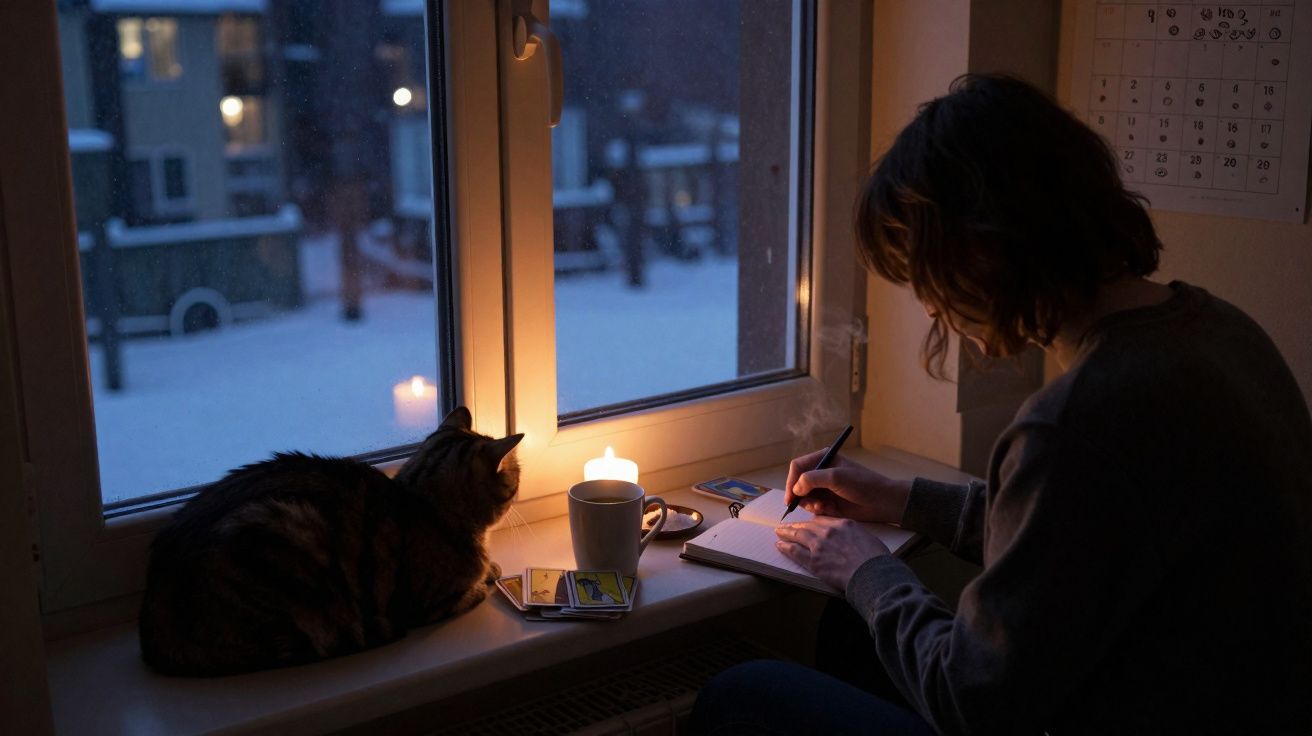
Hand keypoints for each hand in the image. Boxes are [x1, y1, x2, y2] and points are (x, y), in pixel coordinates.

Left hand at [775, 517, 891, 591]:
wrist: (872, 573)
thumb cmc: (876, 558)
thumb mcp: (866, 537)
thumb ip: (852, 534)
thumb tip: (848, 537)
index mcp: (843, 524)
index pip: (822, 520)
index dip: (812, 521)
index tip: (807, 522)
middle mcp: (828, 531)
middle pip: (807, 525)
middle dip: (795, 525)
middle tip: (786, 525)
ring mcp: (819, 546)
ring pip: (798, 535)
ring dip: (786, 533)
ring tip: (779, 532)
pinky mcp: (814, 561)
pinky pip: (795, 552)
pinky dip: (786, 547)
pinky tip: (780, 545)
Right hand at [784, 450, 911, 523]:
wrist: (882, 502)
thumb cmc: (863, 484)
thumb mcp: (836, 477)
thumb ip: (812, 479)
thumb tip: (795, 488)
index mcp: (824, 459)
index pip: (798, 467)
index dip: (791, 481)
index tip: (791, 496)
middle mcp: (821, 472)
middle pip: (798, 483)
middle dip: (800, 495)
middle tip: (807, 504)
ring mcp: (824, 488)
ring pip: (804, 497)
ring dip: (809, 503)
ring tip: (822, 507)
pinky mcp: (828, 502)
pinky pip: (813, 507)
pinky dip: (817, 510)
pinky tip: (828, 510)